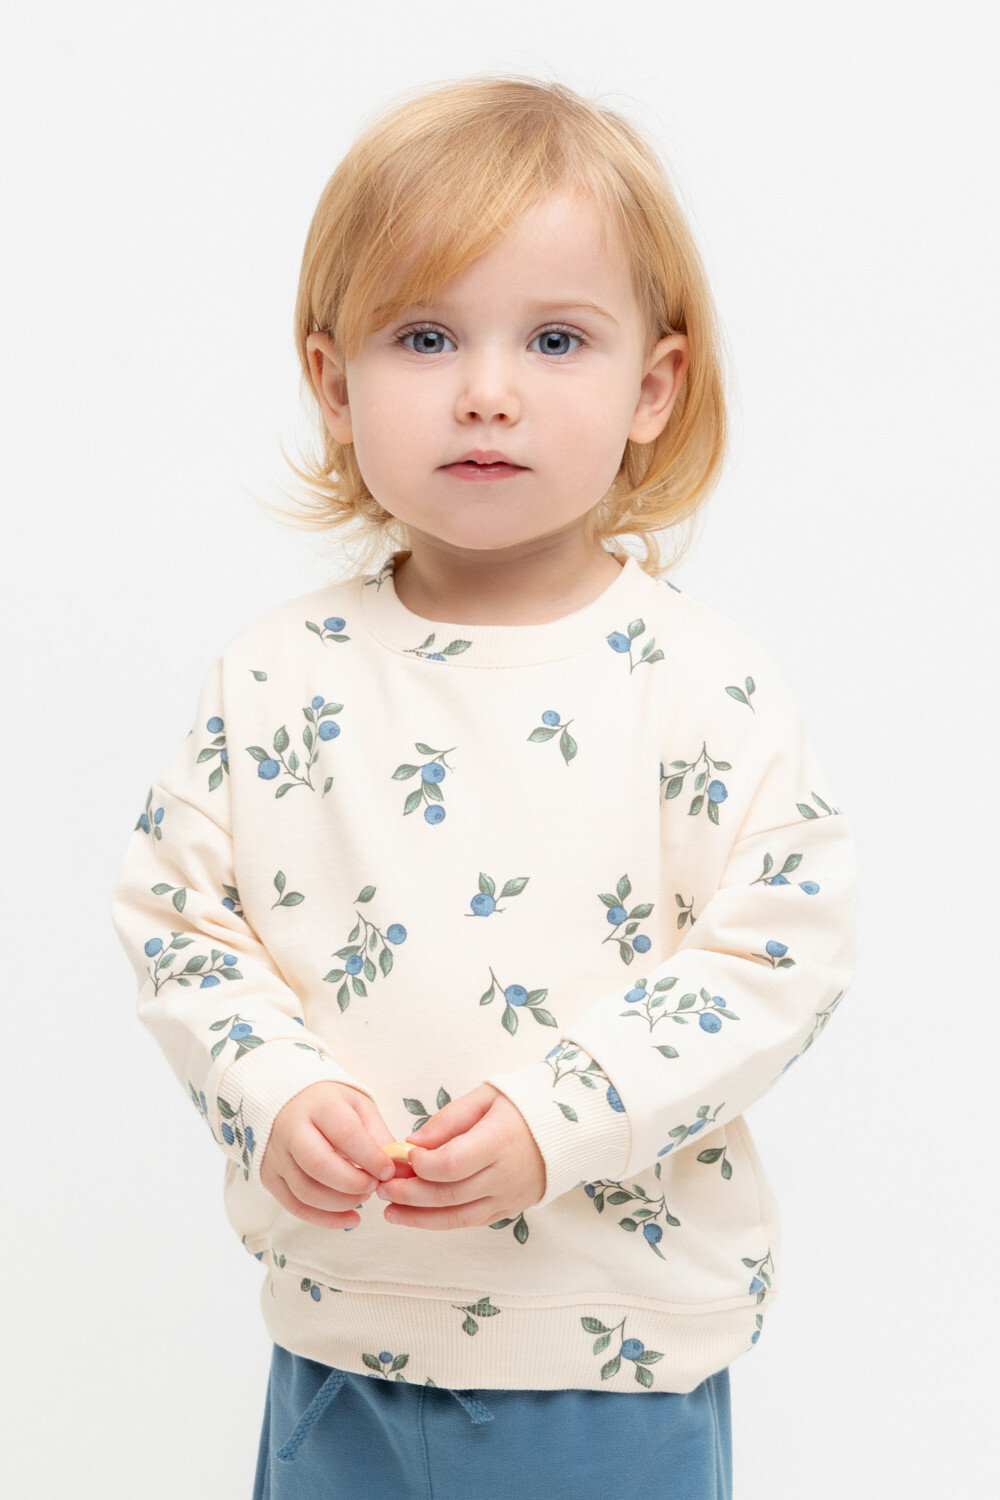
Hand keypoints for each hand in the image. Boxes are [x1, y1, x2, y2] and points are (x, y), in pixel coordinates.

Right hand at [260, 1081, 396, 1228]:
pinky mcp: (269, 1176)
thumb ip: (378, 1135)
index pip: (344, 1133)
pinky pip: (295, 1206)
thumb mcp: (359, 1107)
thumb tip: (398, 1168)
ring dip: (340, 1203)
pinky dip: (324, 1219)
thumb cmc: (331, 1106)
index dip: (369, 1157)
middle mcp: (291, 1129)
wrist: (289, 1101)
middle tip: (374, 1187)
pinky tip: (349, 1219)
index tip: (388, 1171)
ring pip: (305, 1190)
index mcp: (319, 1105)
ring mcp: (276, 1154)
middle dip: (352, 1183)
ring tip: (363, 1198)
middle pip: (318, 1164)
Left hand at [377, 1083, 545, 1229]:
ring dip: (419, 1218)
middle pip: (449, 1195)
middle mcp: (506, 1176)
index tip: (402, 1155)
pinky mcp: (511, 1209)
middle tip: (381, 1188)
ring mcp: (510, 1197)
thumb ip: (448, 1120)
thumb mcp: (486, 1097)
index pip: (452, 1164)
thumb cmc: (524, 1104)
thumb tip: (412, 1143)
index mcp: (500, 1142)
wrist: (571, 1126)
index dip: (422, 1165)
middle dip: (410, 1194)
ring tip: (390, 1212)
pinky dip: (442, 1221)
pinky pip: (471, 1221)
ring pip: (458, 1218)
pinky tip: (417, 1216)